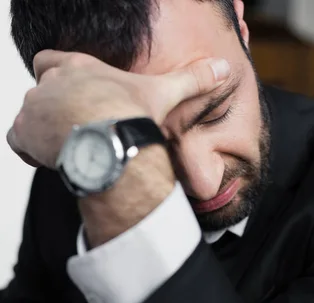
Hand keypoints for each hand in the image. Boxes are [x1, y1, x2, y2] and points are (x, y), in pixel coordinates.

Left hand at [6, 50, 230, 169]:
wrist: (108, 139)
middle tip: (76, 128)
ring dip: (43, 131)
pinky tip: (54, 160)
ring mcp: (34, 106)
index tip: (73, 96)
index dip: (56, 76)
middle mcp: (51, 82)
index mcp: (79, 67)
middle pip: (40, 92)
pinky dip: (30, 150)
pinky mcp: (24, 132)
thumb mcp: (164, 93)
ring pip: (29, 117)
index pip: (51, 61)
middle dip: (53, 108)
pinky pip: (18, 141)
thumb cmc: (132, 115)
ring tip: (71, 148)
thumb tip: (224, 69)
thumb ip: (192, 80)